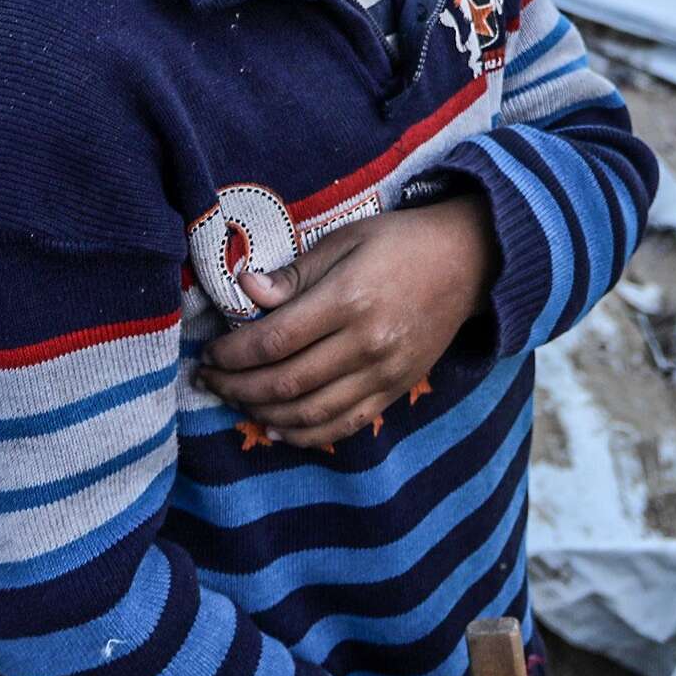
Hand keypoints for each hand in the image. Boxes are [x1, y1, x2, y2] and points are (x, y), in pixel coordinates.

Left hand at [199, 195, 496, 449]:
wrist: (467, 261)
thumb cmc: (398, 242)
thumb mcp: (344, 240)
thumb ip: (295, 273)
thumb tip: (246, 290)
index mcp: (349, 299)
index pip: (275, 340)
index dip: (234, 353)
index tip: (209, 351)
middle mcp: (366, 343)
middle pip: (287, 382)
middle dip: (238, 386)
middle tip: (209, 379)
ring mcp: (384, 373)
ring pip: (310, 412)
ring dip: (263, 413)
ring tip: (235, 400)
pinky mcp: (396, 391)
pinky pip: (344, 425)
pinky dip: (305, 434)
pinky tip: (277, 428)